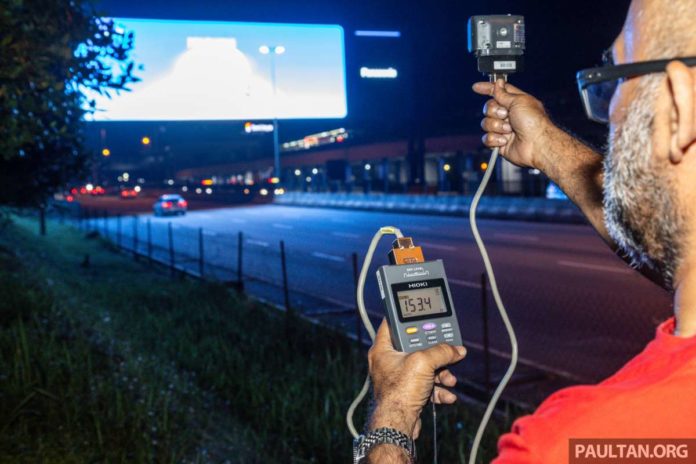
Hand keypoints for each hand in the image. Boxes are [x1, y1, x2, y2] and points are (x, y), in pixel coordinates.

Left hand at [367, 320, 465, 437]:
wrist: (397, 426)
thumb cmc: (399, 393)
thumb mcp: (423, 362)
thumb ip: (442, 351)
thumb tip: (456, 349)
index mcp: (383, 349)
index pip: (391, 324)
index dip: (405, 318)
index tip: (418, 314)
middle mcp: (388, 362)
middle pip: (415, 348)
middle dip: (434, 353)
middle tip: (446, 352)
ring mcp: (398, 379)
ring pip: (424, 368)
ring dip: (440, 373)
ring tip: (449, 379)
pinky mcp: (407, 393)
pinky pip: (426, 386)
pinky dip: (438, 389)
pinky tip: (447, 395)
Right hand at [472, 79, 551, 168]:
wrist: (536, 144)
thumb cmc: (534, 122)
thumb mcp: (519, 100)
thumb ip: (504, 93)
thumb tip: (498, 83)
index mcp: (516, 102)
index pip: (498, 92)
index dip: (487, 89)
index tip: (476, 87)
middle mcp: (509, 115)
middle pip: (488, 108)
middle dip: (495, 112)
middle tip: (507, 115)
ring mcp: (504, 129)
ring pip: (486, 123)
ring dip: (497, 126)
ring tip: (510, 130)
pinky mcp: (499, 142)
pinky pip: (486, 138)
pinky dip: (495, 139)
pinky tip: (505, 140)